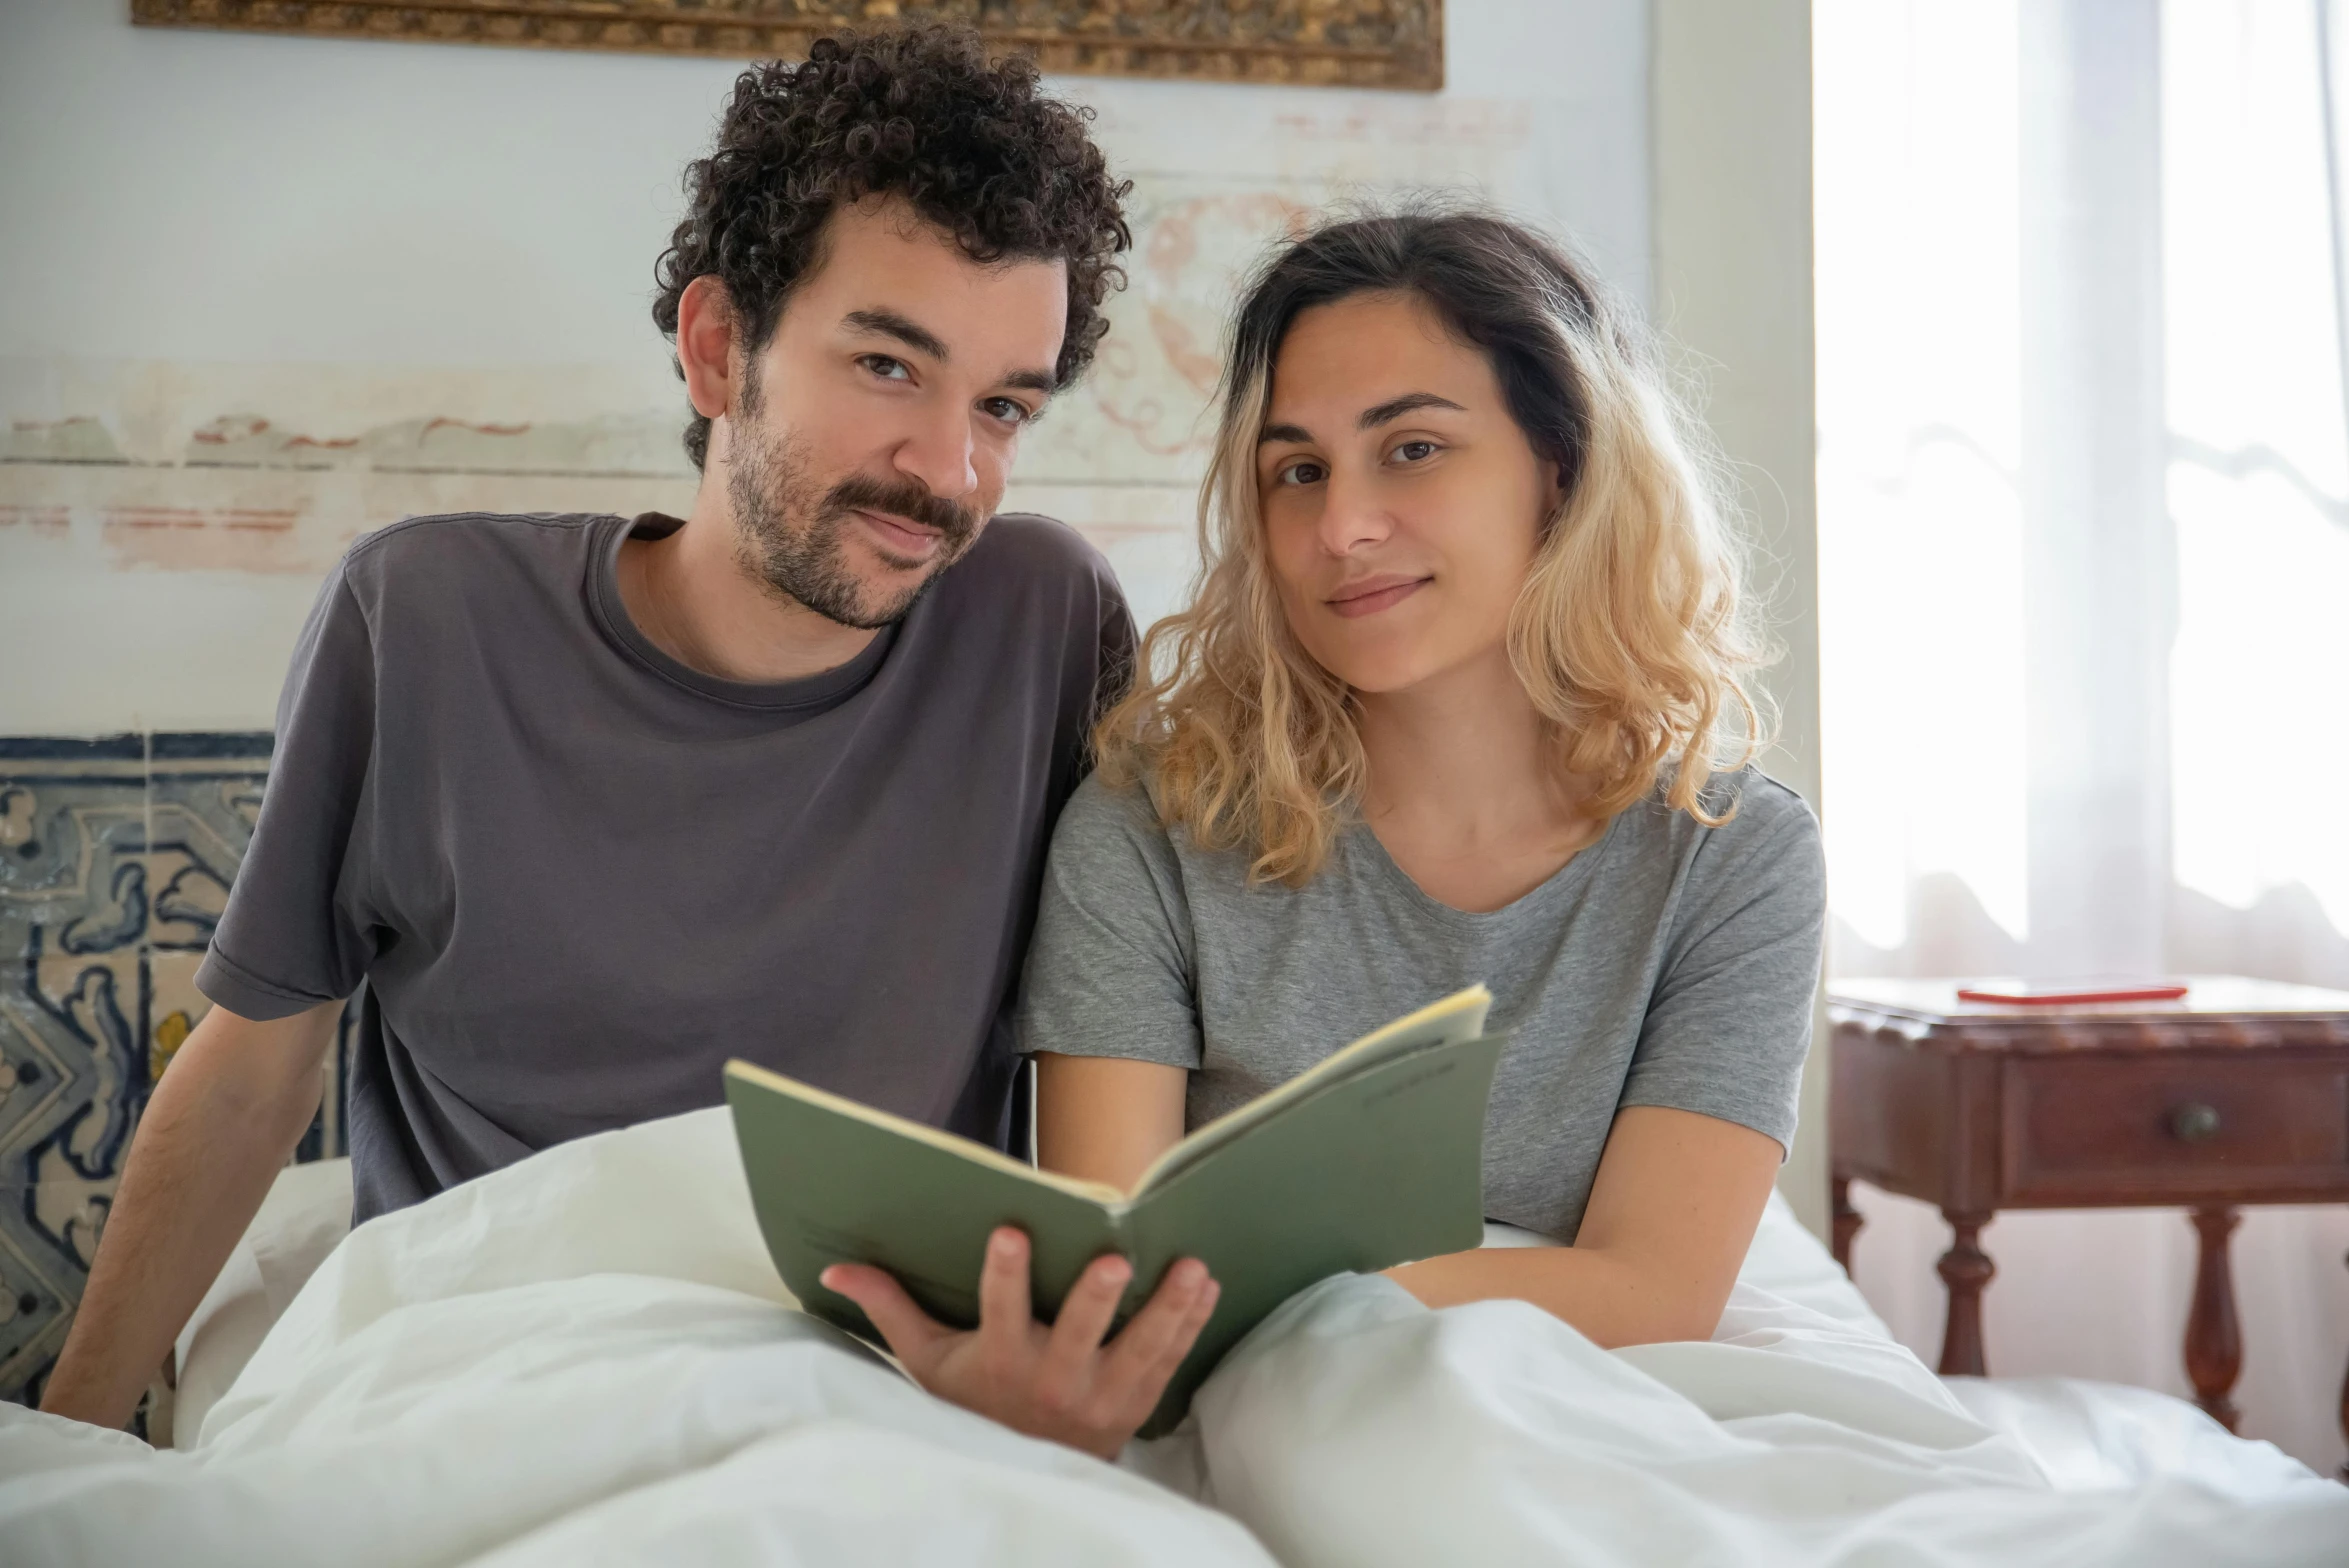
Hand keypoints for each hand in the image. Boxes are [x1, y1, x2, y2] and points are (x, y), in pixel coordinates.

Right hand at [820, 1227, 1218, 1459]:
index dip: (1004, 1275)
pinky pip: (1169, 1363)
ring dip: (1167, 1309)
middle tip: (1113, 1261)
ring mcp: (1099, 1397)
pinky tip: (1208, 1287)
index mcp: (1000, 1363)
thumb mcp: (927, 1364)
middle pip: (1077, 1337)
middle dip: (1095, 1301)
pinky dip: (1190, 1326)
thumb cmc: (974, 1406)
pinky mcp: (1135, 1404)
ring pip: (1139, 1351)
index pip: (999, 1313)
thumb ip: (891, 1309)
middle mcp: (1051, 1382)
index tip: (1009, 1231)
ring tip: (1192, 1268)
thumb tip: (836, 1265)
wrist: (1028, 1474)